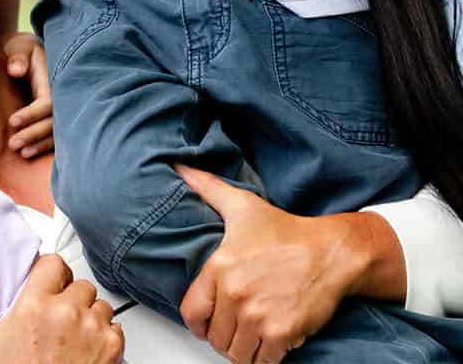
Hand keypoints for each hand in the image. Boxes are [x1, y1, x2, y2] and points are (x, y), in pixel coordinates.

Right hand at [0, 254, 123, 363]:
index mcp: (35, 305)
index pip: (54, 263)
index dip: (51, 273)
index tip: (47, 284)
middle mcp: (67, 312)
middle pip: (79, 284)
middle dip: (70, 298)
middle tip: (58, 316)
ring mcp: (92, 330)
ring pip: (99, 305)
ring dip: (89, 316)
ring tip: (73, 334)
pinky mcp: (111, 350)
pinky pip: (115, 328)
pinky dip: (105, 336)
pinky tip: (88, 348)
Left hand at [4, 32, 53, 157]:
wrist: (32, 52)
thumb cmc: (23, 49)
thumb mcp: (19, 46)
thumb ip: (17, 56)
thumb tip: (15, 70)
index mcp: (53, 78)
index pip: (47, 103)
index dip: (31, 114)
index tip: (12, 121)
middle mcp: (61, 94)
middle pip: (54, 121)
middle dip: (34, 135)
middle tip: (13, 144)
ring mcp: (63, 106)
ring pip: (57, 131)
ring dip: (39, 144)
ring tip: (21, 152)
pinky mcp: (60, 115)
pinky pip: (58, 134)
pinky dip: (45, 145)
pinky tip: (30, 153)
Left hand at [176, 165, 362, 363]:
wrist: (329, 252)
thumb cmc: (286, 231)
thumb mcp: (241, 205)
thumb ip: (207, 187)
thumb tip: (181, 168)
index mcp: (219, 267)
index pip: (192, 312)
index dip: (197, 321)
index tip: (206, 321)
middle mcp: (235, 294)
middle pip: (214, 337)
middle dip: (223, 335)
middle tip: (234, 326)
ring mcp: (258, 316)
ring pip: (236, 354)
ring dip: (242, 349)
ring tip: (250, 336)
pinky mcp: (283, 334)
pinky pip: (263, 362)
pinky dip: (264, 358)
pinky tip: (269, 343)